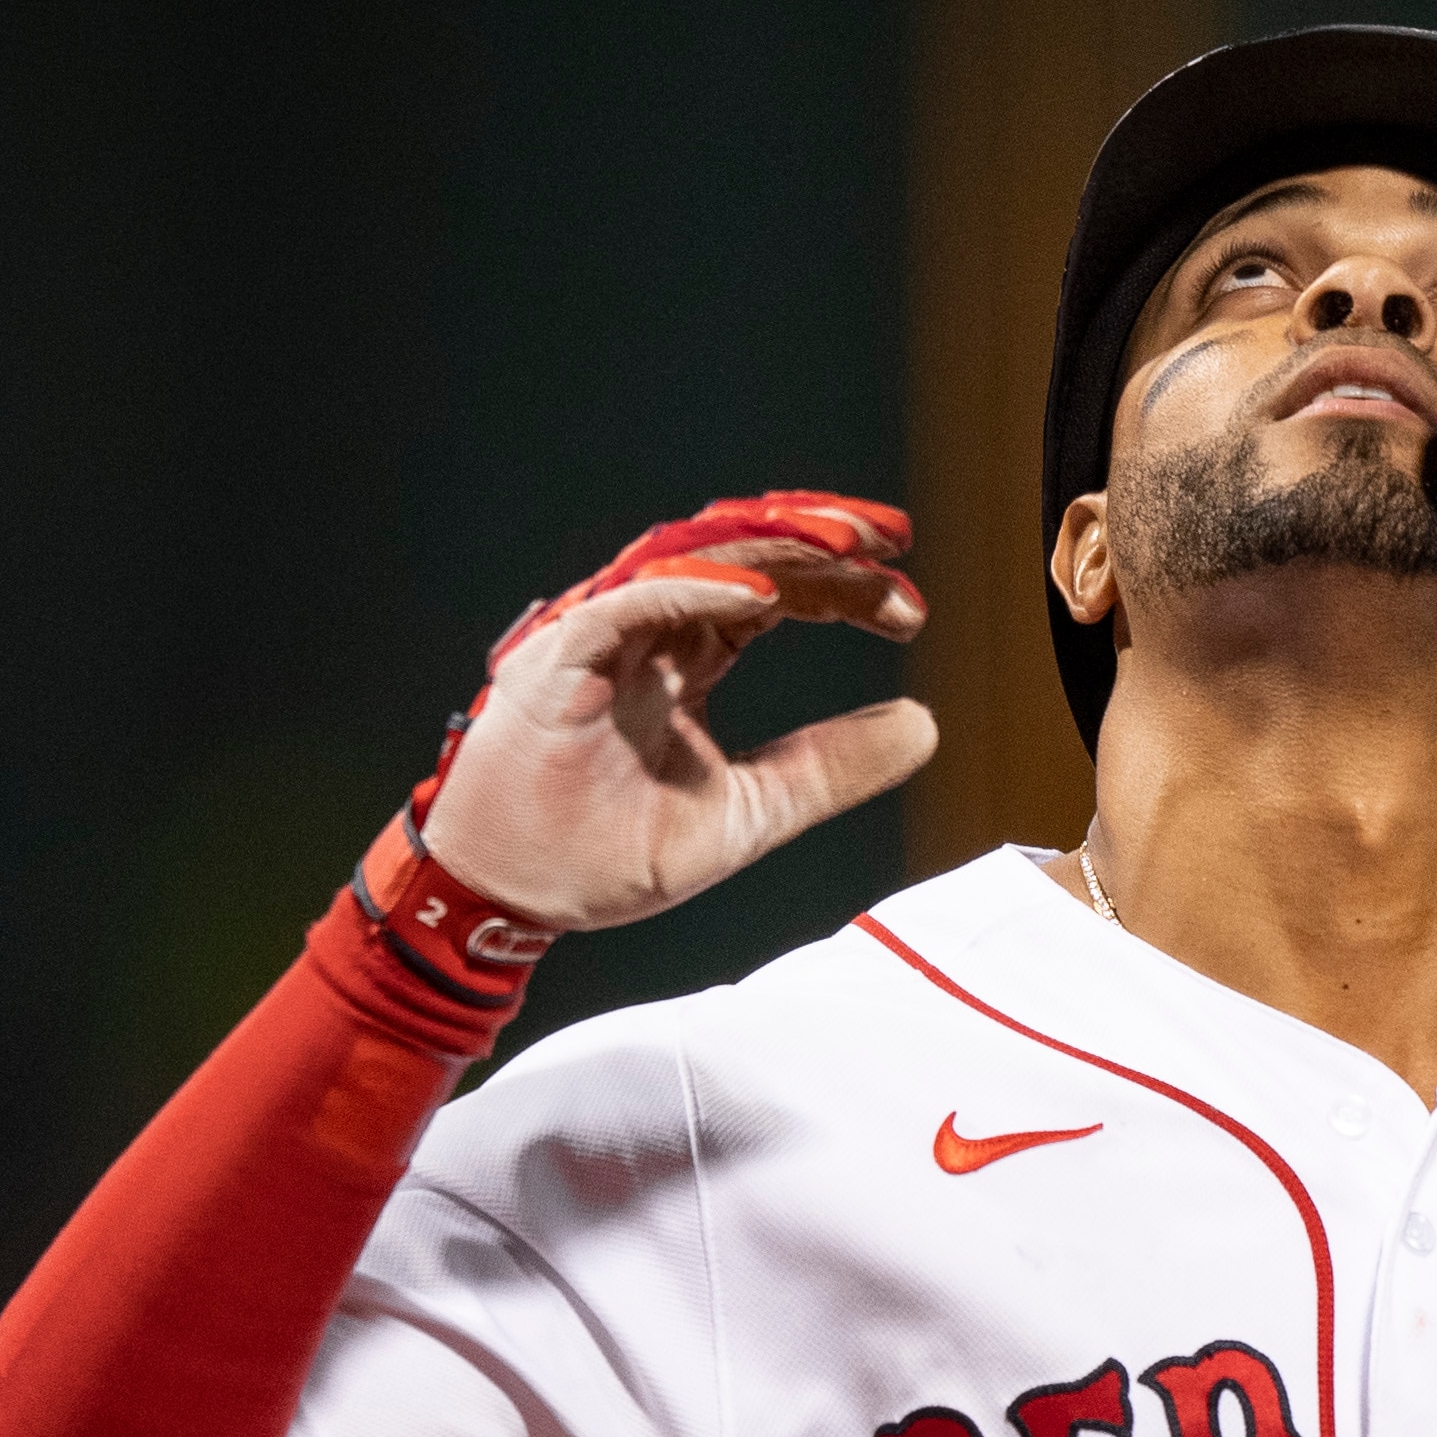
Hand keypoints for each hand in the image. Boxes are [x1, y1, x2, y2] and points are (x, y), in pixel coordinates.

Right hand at [416, 492, 936, 929]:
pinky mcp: (559, 656)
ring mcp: (602, 636)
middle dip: (819, 539)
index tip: (910, 609)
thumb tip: (925, 724)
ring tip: (844, 545)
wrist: (512, 899)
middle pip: (742, 556)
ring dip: (768, 544)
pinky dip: (692, 589)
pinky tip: (760, 595)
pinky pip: (630, 602)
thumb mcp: (750, 811)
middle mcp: (648, 631)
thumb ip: (830, 767)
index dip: (843, 592)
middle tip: (893, 537)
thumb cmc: (605, 853)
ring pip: (691, 556)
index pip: (776, 595)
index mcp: (687, 658)